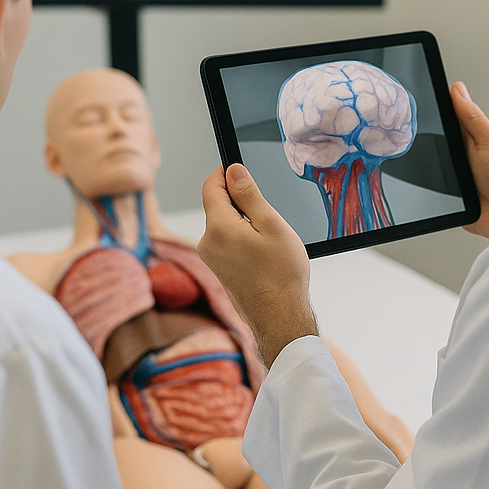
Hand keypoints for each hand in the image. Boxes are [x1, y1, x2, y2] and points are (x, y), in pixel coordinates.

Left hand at [199, 164, 318, 367]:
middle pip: (217, 204)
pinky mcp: (219, 268)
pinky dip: (243, 238)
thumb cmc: (282, 274)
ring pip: (224, 223)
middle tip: (268, 212)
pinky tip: (264, 253)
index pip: (211, 186)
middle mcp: (207, 242)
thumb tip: (233, 171)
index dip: (227, 173)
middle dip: (240, 200)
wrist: (280, 317)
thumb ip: (249, 195)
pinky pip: (227, 241)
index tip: (244, 172)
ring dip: (244, 221)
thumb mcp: (272, 225)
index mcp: (218, 227)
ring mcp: (211, 258)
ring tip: (270, 238)